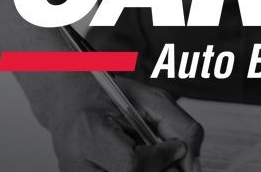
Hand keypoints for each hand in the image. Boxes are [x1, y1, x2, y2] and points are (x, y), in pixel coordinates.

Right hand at [52, 79, 202, 171]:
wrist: (67, 102)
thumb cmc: (105, 97)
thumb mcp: (147, 98)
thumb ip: (178, 125)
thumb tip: (193, 163)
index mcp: (89, 132)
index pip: (131, 164)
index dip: (160, 158)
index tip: (176, 147)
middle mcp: (77, 166)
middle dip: (160, 169)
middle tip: (168, 155)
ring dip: (149, 171)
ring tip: (142, 152)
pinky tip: (136, 162)